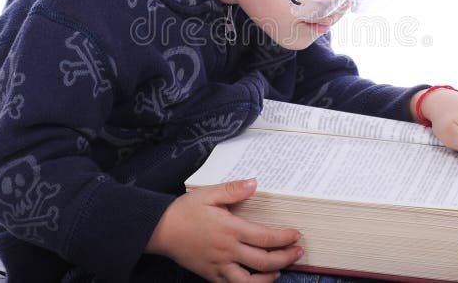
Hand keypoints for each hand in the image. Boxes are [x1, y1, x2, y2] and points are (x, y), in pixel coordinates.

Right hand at [146, 178, 302, 281]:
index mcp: (230, 229)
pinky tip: (255, 280)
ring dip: (269, 278)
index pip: (265, 238)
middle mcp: (227, 251)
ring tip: (280, 271)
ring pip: (250, 281)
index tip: (296, 235)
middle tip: (298, 252)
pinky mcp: (210, 275)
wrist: (159, 230)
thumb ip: (233, 189)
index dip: (284, 238)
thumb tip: (254, 183)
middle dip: (285, 258)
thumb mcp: (208, 194)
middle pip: (264, 261)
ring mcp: (219, 266)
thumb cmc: (184, 211)